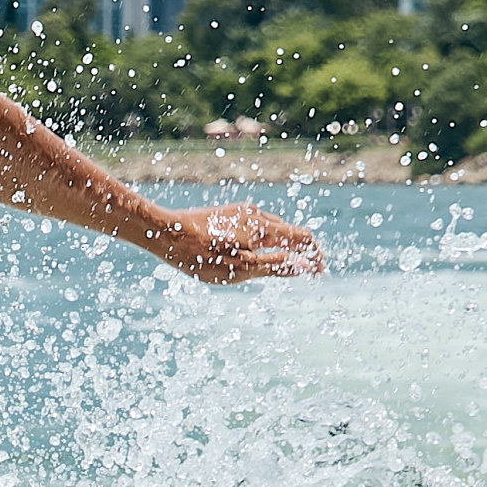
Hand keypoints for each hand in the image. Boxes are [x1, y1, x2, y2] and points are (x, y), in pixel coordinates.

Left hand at [153, 203, 321, 284]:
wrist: (166, 233)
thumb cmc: (202, 255)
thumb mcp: (242, 268)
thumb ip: (276, 266)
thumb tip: (307, 266)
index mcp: (264, 227)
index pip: (303, 238)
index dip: (315, 256)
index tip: (320, 274)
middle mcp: (256, 214)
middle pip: (289, 231)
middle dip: (301, 251)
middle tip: (307, 271)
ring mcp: (240, 213)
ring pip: (272, 228)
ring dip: (284, 245)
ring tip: (285, 263)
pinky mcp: (227, 215)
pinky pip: (255, 227)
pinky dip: (266, 241)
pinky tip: (255, 252)